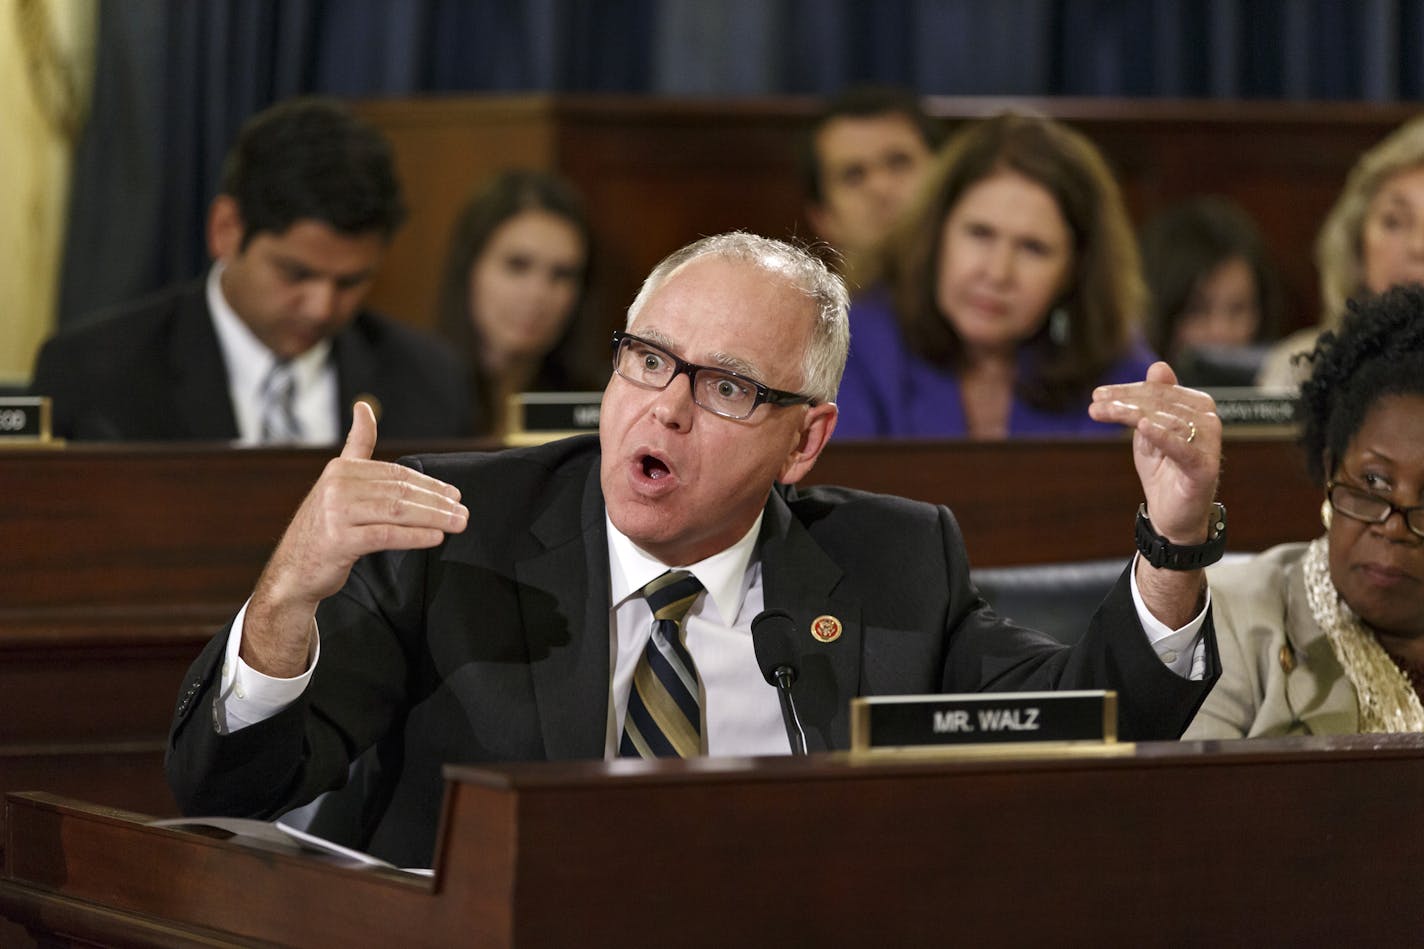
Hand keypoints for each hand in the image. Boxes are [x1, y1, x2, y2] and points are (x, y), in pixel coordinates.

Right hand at [241, 402, 468, 675]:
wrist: (293, 571)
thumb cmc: (325, 528)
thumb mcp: (339, 484)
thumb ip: (357, 448)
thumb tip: (364, 406)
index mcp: (341, 469)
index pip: (396, 474)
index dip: (429, 484)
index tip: (455, 493)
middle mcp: (337, 486)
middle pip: (400, 492)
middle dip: (437, 502)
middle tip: (463, 512)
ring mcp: (336, 512)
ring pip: (397, 511)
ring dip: (434, 517)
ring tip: (458, 524)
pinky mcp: (339, 539)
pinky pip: (386, 535)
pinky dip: (415, 536)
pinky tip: (436, 538)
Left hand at [1088, 361, 1220, 543]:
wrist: (1172, 514)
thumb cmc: (1162, 469)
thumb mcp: (1149, 431)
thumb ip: (1152, 401)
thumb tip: (1159, 365)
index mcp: (1197, 407)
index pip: (1159, 390)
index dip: (1127, 390)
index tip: (1097, 395)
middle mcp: (1208, 421)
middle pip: (1160, 403)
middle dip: (1124, 401)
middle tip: (1094, 405)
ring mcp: (1208, 445)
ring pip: (1167, 420)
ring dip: (1131, 414)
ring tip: (1104, 413)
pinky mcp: (1204, 468)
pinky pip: (1183, 449)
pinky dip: (1163, 436)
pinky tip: (1143, 426)